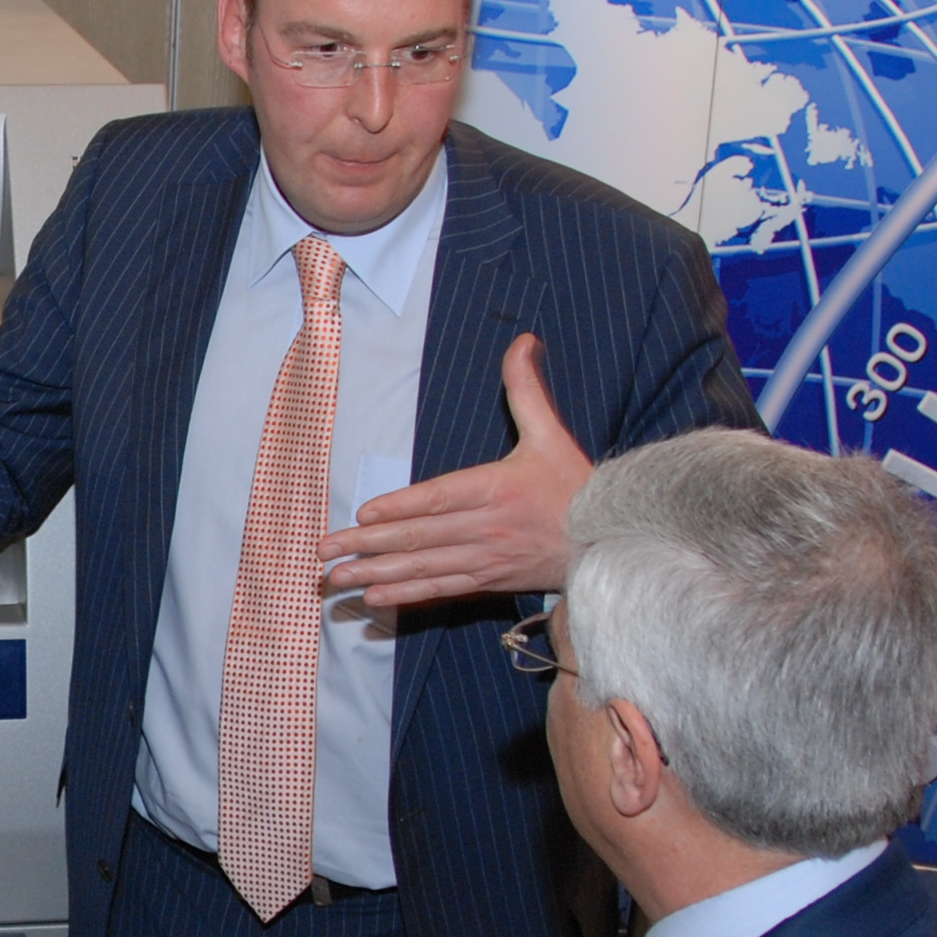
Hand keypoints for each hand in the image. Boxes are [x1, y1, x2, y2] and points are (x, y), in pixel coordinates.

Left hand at [319, 333, 589, 609]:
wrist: (613, 542)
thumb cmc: (577, 487)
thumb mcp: (551, 433)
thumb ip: (527, 389)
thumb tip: (523, 340)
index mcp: (496, 489)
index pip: (438, 499)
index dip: (400, 508)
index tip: (364, 514)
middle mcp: (486, 528)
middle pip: (419, 537)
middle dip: (367, 545)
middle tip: (323, 549)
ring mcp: (485, 558)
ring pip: (422, 567)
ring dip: (375, 573)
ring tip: (336, 578)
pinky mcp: (488, 580)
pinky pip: (441, 589)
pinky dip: (406, 595)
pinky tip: (374, 596)